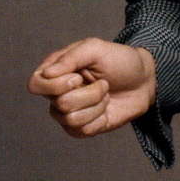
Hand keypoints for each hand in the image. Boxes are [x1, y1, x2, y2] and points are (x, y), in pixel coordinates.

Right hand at [28, 39, 156, 137]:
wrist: (144, 82)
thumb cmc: (119, 61)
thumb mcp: (96, 49)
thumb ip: (69, 58)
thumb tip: (47, 74)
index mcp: (54, 71)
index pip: (36, 84)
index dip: (58, 84)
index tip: (79, 76)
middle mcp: (56, 93)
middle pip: (59, 103)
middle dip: (89, 94)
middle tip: (103, 84)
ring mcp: (67, 112)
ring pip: (71, 119)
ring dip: (97, 106)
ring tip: (106, 95)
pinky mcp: (80, 128)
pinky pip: (82, 132)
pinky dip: (99, 120)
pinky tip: (105, 110)